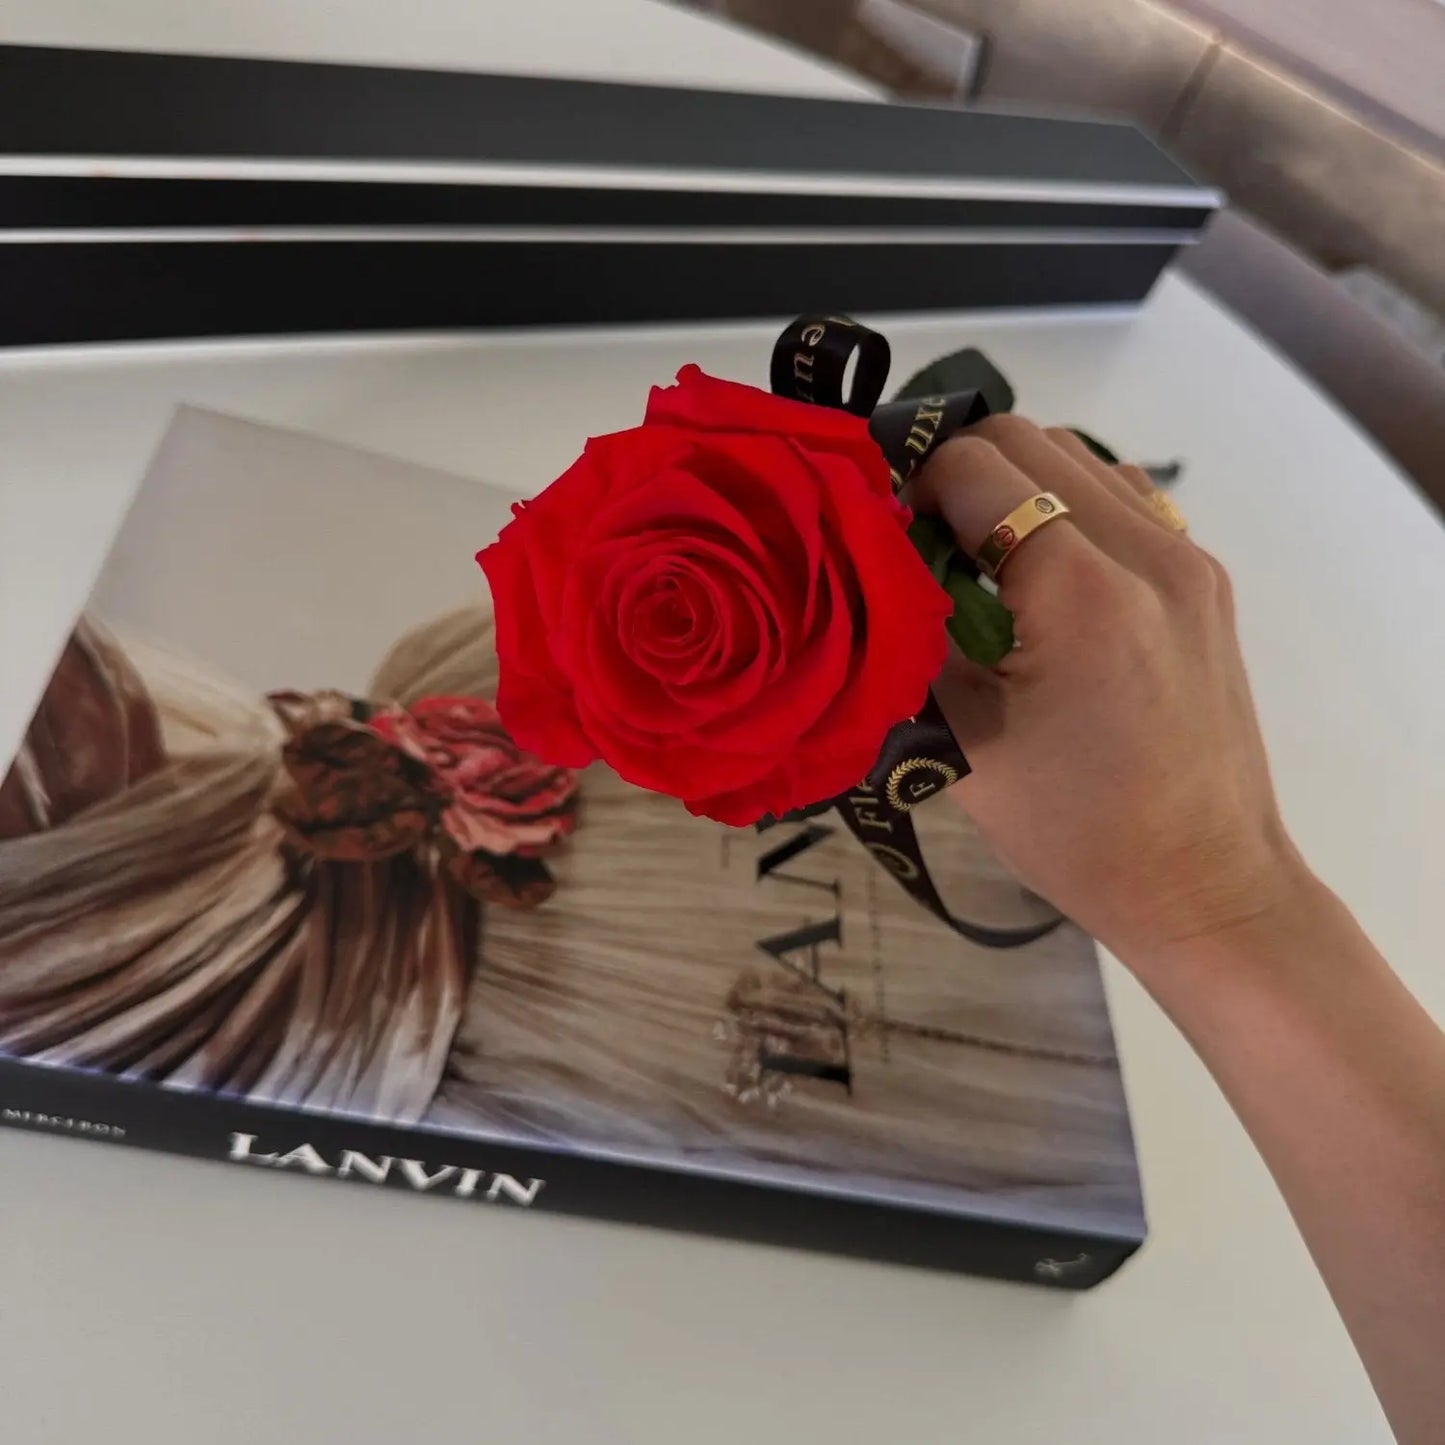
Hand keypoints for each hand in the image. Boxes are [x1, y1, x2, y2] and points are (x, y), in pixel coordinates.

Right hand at [912, 415, 1309, 967]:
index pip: (974, 466)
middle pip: (1027, 438)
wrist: (1205, 884)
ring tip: (983, 563)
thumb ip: (911, 634)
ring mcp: (1188, 557)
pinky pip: (1122, 497)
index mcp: (1081, 590)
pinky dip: (1068, 510)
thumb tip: (872, 561)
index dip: (911, 488)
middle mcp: (1147, 549)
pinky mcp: (1206, 577)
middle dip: (958, 476)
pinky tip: (1044, 579)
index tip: (888, 543)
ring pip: (1078, 458)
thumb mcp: (962, 740)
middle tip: (925, 548)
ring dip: (1017, 488)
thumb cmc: (1076, 832)